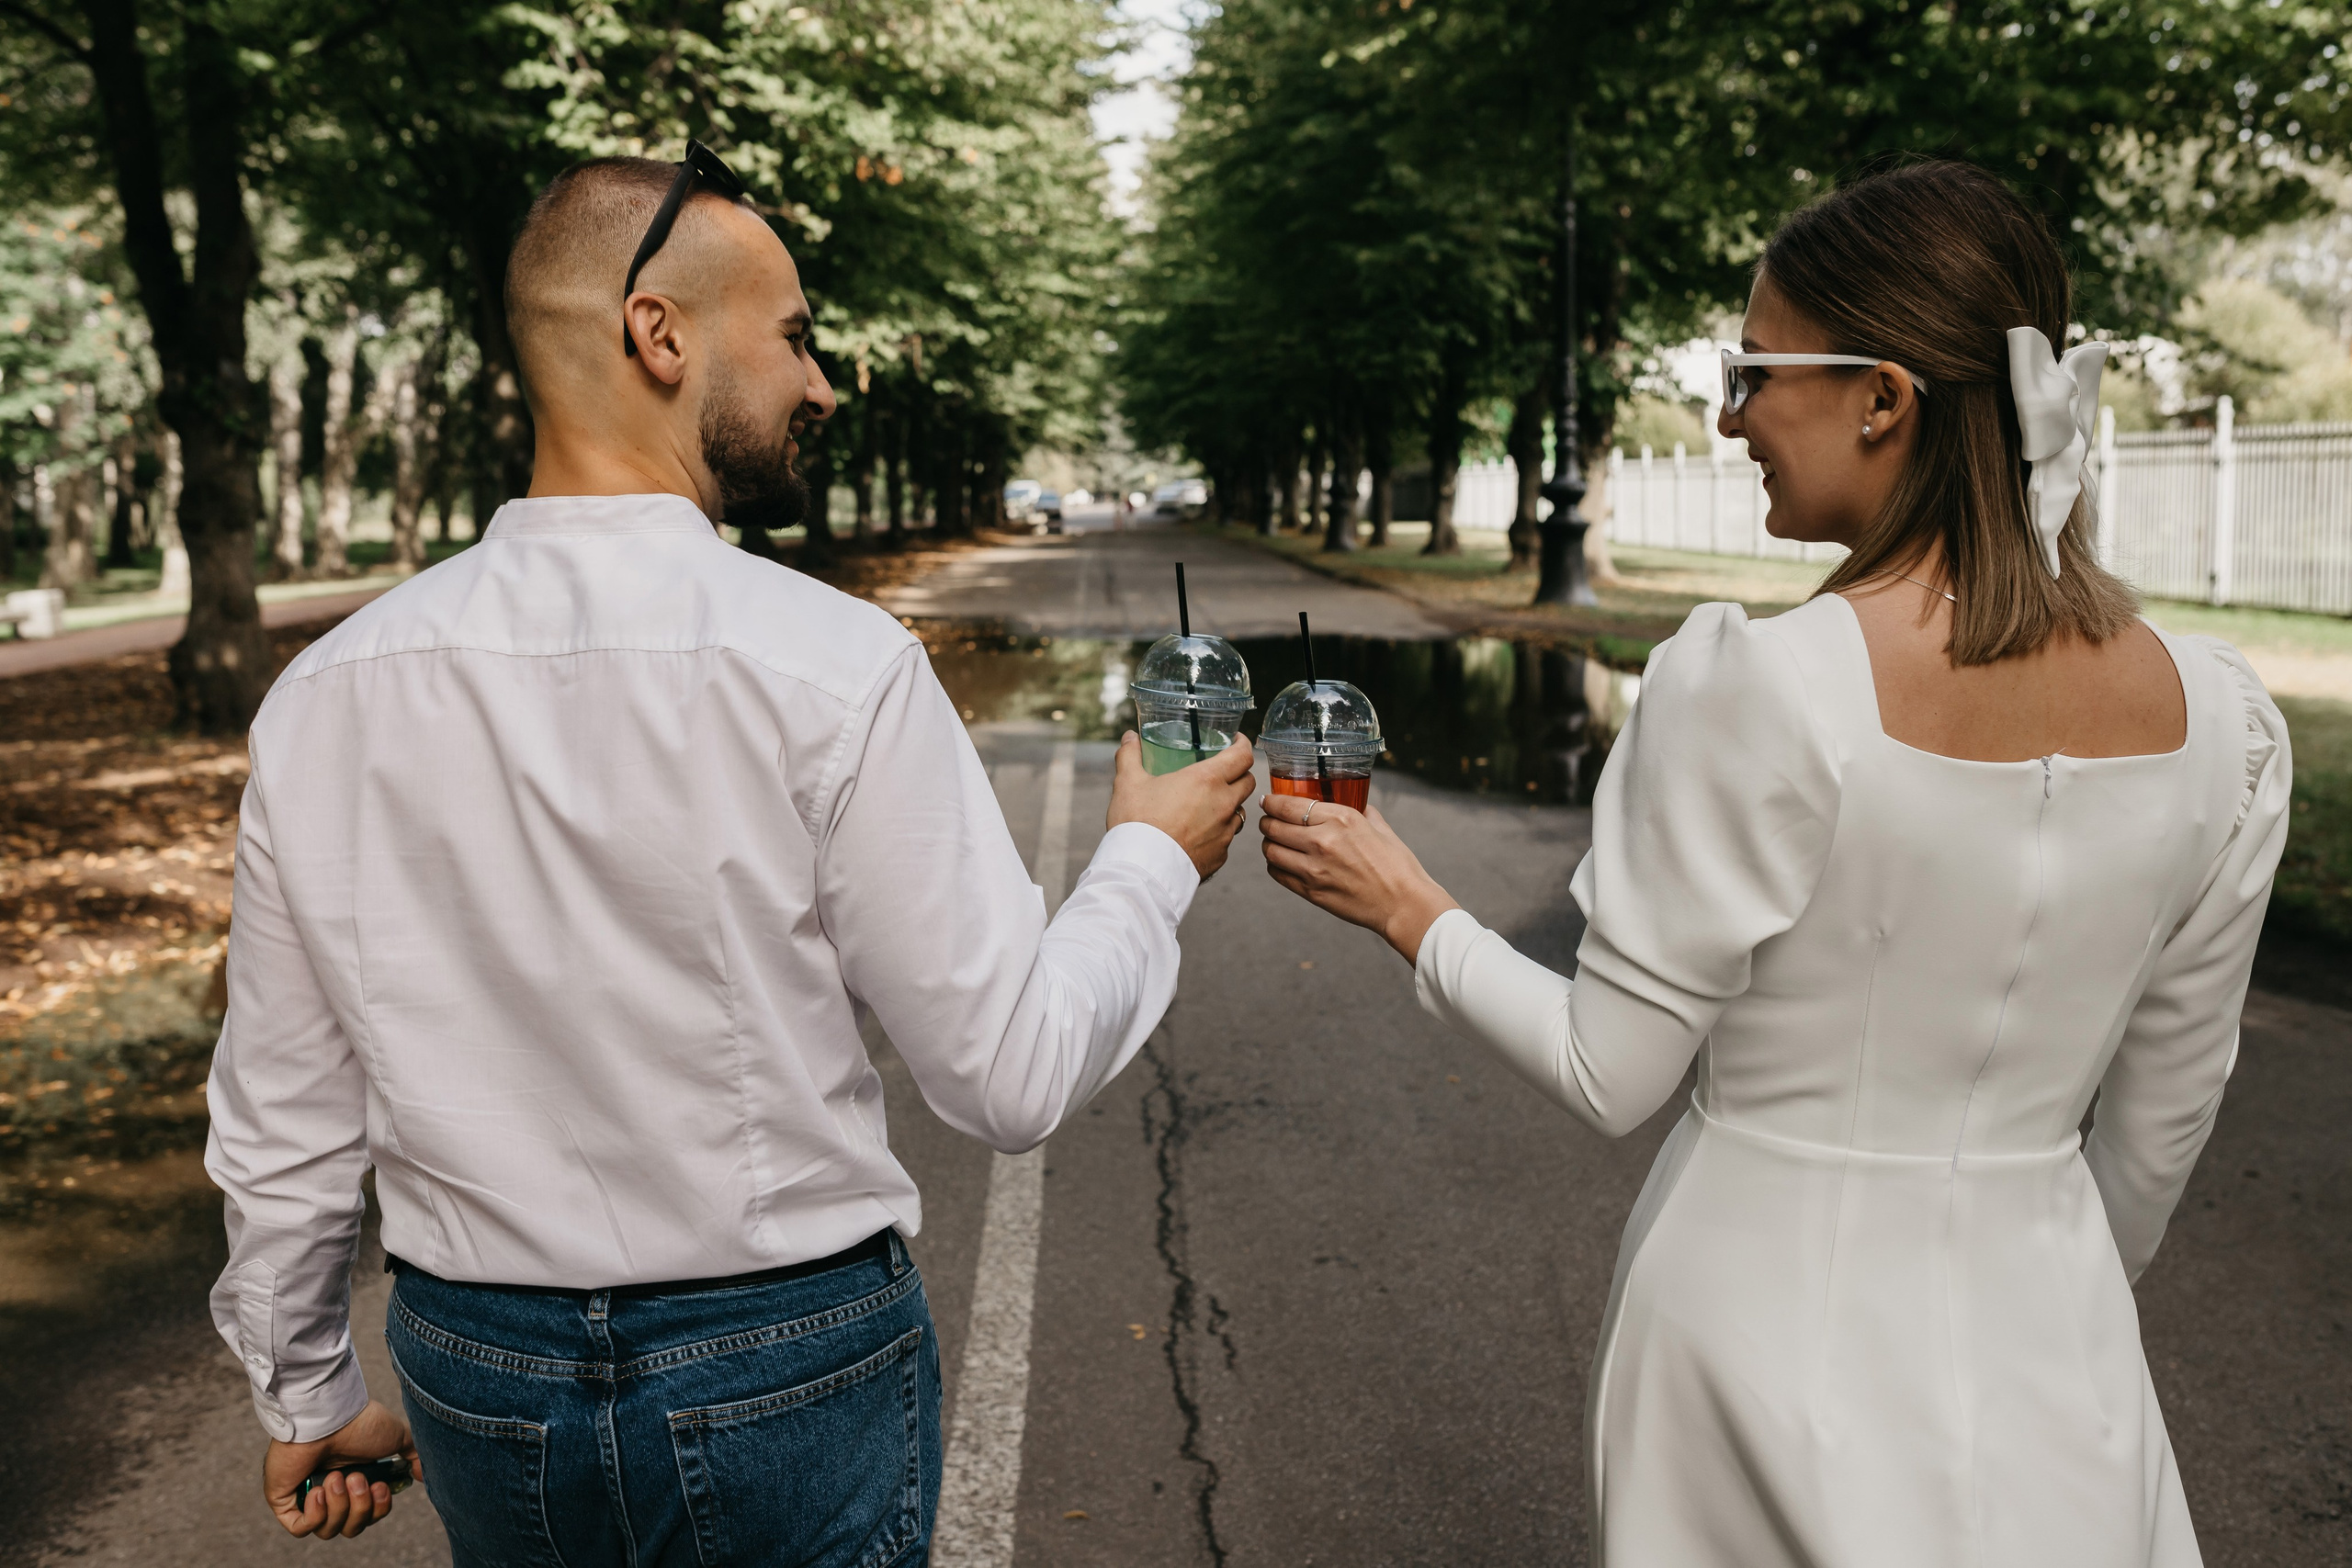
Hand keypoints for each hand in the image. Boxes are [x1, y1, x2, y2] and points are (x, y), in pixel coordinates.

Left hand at [263, 1399, 419, 1539]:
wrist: (329, 1414)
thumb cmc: (360, 1422)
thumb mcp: (396, 1438)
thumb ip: (412, 1456)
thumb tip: (423, 1475)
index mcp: (355, 1481)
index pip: (368, 1515)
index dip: (377, 1509)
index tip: (379, 1487)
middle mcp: (331, 1492)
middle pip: (351, 1528)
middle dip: (359, 1508)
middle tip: (356, 1478)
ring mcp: (306, 1497)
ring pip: (327, 1530)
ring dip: (338, 1506)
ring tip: (336, 1477)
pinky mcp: (284, 1499)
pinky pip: (300, 1528)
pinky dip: (314, 1515)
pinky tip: (319, 1490)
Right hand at [1108, 731, 1255, 879]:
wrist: (1141, 869)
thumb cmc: (1137, 822)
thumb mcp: (1128, 783)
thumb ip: (1130, 756)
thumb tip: (1129, 737)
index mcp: (1207, 780)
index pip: (1243, 756)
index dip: (1243, 745)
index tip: (1237, 741)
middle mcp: (1224, 804)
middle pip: (1248, 783)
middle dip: (1240, 774)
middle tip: (1223, 771)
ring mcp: (1225, 832)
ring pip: (1239, 812)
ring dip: (1229, 805)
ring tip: (1207, 805)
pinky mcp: (1220, 855)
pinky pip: (1226, 838)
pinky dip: (1217, 832)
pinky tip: (1197, 834)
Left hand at [1258, 792, 1459, 963]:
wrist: (1403, 904)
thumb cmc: (1397, 866)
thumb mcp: (1382, 828)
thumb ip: (1364, 813)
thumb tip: (1358, 804)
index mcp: (1340, 818)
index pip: (1288, 805)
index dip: (1271, 802)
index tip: (1268, 801)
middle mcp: (1322, 840)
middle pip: (1274, 826)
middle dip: (1267, 821)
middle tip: (1268, 821)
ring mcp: (1313, 868)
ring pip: (1271, 850)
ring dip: (1269, 844)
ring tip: (1273, 842)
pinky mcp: (1311, 891)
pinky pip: (1278, 874)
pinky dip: (1275, 866)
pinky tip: (1281, 862)